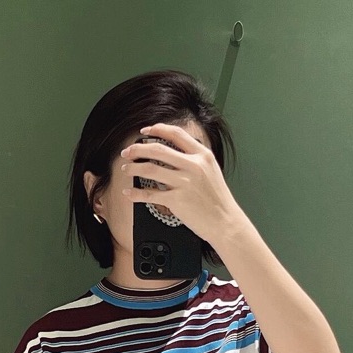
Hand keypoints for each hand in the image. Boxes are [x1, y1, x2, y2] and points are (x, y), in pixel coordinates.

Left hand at [120, 120, 243, 244]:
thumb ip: (195, 159)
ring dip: (133, 168)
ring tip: (126, 169)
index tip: (145, 131)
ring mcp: (184, 183)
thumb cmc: (218, 200)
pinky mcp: (177, 200)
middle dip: (137, 148)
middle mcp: (193, 166)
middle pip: (158, 149)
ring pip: (149, 169)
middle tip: (127, 152)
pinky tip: (129, 192)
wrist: (225, 222)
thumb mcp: (212, 171)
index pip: (176, 134)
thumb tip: (174, 152)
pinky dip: (135, 193)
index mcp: (202, 156)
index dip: (157, 129)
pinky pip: (149, 194)